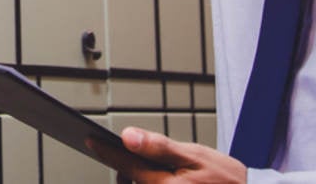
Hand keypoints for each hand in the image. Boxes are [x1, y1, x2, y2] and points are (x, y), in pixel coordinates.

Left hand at [86, 128, 246, 183]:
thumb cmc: (226, 178)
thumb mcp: (194, 155)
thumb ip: (159, 147)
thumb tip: (128, 136)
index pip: (127, 166)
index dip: (107, 151)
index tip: (90, 140)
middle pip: (130, 183)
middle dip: (123, 168)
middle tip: (122, 151)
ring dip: (137, 179)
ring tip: (138, 163)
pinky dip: (148, 183)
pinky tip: (156, 175)